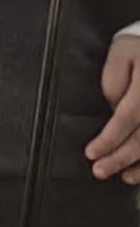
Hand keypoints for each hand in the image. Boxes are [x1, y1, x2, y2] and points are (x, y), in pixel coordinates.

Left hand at [87, 34, 139, 183]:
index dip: (109, 139)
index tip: (91, 153)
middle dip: (121, 157)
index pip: (128, 117)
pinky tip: (138, 171)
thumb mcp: (120, 54)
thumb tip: (113, 109)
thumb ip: (114, 82)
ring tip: (122, 176)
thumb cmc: (138, 51)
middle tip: (99, 171)